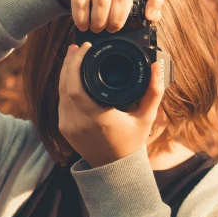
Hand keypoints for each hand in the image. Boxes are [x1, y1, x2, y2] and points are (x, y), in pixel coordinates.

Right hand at [37, 0, 162, 30]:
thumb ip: (123, 7)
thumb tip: (146, 22)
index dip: (155, 0)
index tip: (150, 18)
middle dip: (117, 20)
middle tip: (110, 30)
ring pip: (103, 0)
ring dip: (98, 21)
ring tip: (94, 29)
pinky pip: (82, 0)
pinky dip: (81, 17)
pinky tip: (81, 24)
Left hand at [39, 0, 165, 166]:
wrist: (115, 169)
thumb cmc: (132, 142)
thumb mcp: (146, 118)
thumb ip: (153, 92)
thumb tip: (157, 67)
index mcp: (98, 118)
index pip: (77, 85)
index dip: (77, 63)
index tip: (86, 47)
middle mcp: (79, 122)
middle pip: (65, 85)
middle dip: (70, 63)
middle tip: (78, 47)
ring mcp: (68, 126)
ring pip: (60, 92)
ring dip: (65, 73)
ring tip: (74, 56)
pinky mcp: (64, 129)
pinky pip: (61, 102)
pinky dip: (65, 86)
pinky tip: (71, 75)